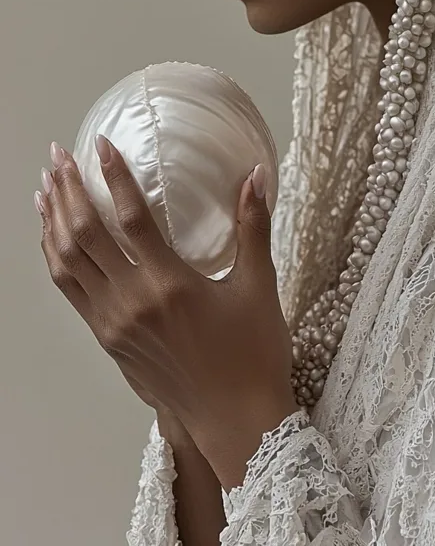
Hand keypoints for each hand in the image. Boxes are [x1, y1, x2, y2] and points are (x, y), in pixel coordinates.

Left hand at [36, 139, 297, 439]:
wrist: (236, 420)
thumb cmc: (254, 352)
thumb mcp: (259, 285)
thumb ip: (252, 225)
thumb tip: (257, 174)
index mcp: (170, 284)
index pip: (131, 218)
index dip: (113, 177)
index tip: (100, 144)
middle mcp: (132, 303)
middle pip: (84, 235)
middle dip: (67, 190)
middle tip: (59, 155)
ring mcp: (114, 324)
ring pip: (66, 263)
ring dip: (53, 220)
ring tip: (46, 186)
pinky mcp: (108, 340)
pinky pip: (70, 290)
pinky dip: (55, 257)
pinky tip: (54, 236)